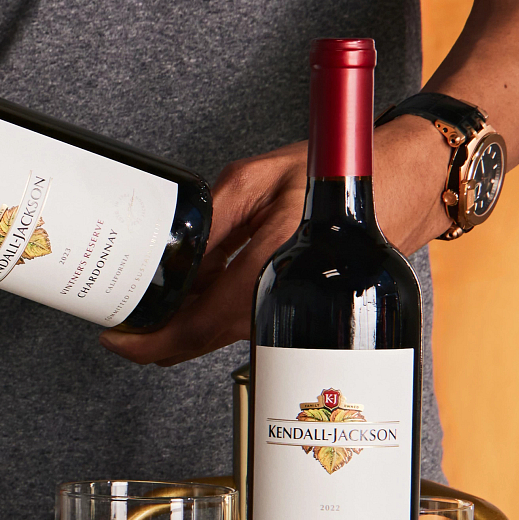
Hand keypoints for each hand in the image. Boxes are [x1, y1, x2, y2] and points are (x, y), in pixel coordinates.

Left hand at [101, 117, 455, 366]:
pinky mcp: (292, 310)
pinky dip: (208, 315)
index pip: (194, 328)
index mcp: (269, 267)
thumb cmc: (333, 176)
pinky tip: (194, 293)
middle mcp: (279, 301)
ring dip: (182, 324)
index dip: (147, 344)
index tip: (114, 339)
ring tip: (154, 299)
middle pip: (199, 341)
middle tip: (123, 318)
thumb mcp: (255, 179)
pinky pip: (237, 324)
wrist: (404, 187)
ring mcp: (288, 313)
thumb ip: (208, 217)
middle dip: (156, 336)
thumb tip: (169, 256)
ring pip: (216, 335)